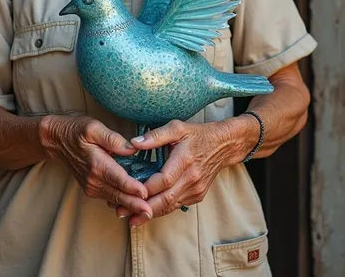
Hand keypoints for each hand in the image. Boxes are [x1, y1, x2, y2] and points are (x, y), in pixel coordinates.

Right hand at [39, 115, 152, 217]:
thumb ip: (113, 139)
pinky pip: (109, 197)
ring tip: (146, 211)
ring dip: (129, 206)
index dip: (133, 188)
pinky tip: (134, 204)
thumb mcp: (94, 127)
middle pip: (118, 194)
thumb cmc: (76, 130)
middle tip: (150, 212)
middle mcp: (93, 179)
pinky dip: (121, 202)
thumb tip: (132, 148)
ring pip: (114, 199)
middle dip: (135, 205)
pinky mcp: (91, 188)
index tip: (146, 194)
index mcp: (96, 164)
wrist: (56, 140)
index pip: (118, 179)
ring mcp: (91, 186)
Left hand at [115, 119, 239, 226]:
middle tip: (121, 212)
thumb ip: (155, 135)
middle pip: (166, 198)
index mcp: (185, 160)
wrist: (223, 145)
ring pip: (170, 205)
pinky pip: (176, 205)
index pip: (164, 180)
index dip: (146, 188)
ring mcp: (196, 189)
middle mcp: (192, 178)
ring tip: (129, 218)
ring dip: (149, 213)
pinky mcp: (197, 195)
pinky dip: (161, 209)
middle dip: (142, 208)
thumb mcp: (177, 127)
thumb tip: (134, 143)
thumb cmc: (197, 134)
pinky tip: (146, 212)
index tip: (126, 192)